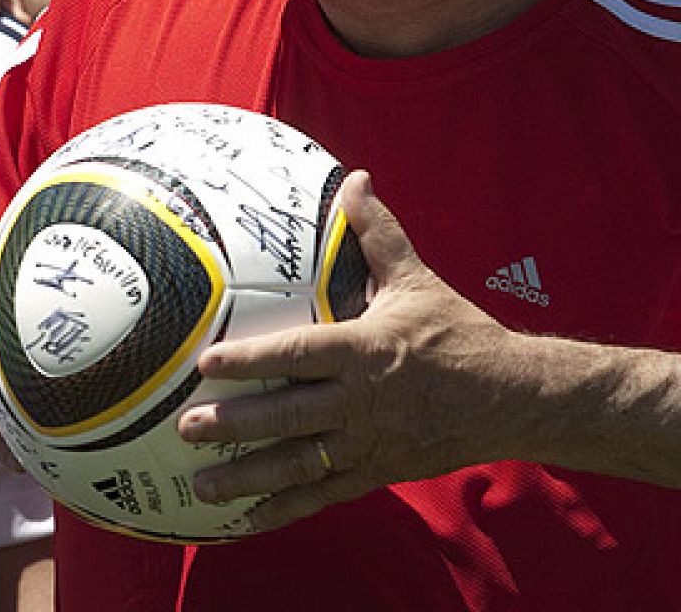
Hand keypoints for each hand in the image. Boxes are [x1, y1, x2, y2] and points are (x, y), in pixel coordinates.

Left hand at [177, 171, 516, 529]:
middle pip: (289, 417)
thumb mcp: (416, 279)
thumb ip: (377, 233)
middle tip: (187, 426)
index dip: (253, 361)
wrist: (514, 398)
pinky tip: (244, 520)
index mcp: (365, 351)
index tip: (208, 364)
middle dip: (235, 424)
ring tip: (200, 484)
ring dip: (248, 477)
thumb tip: (354, 180)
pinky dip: (283, 509)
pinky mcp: (377, 473)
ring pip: (300, 465)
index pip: (298, 354)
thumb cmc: (457, 333)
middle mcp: (362, 402)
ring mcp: (369, 444)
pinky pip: (324, 495)